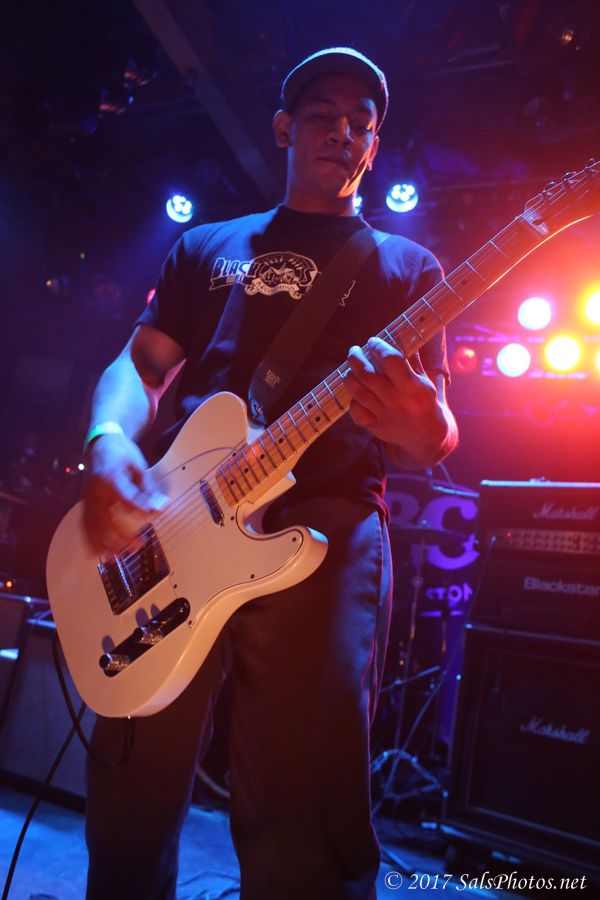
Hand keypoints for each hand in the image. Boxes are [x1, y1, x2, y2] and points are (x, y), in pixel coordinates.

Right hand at [83, 433, 166, 556]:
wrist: (101, 444)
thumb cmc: (121, 452)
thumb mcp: (138, 465)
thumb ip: (148, 487)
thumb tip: (161, 504)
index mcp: (110, 477)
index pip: (127, 498)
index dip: (142, 508)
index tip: (158, 513)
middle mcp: (95, 491)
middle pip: (106, 518)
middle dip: (120, 536)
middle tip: (137, 545)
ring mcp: (88, 498)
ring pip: (93, 525)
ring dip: (104, 543)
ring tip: (116, 557)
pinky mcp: (86, 503)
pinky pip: (85, 524)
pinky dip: (90, 540)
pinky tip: (96, 554)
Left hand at [344, 336, 448, 463]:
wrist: (429, 438)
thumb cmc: (427, 403)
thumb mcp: (426, 381)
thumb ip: (412, 361)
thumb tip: (399, 337)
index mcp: (413, 386)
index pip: (390, 359)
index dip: (378, 346)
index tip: (373, 341)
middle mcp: (398, 400)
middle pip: (367, 374)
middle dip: (356, 358)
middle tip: (354, 350)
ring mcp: (385, 415)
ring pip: (357, 391)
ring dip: (349, 376)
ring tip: (351, 368)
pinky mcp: (376, 427)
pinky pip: (356, 412)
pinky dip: (353, 401)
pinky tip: (356, 393)